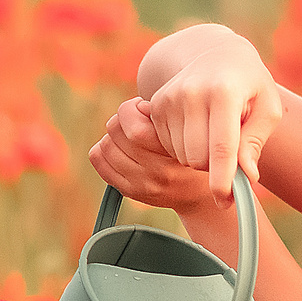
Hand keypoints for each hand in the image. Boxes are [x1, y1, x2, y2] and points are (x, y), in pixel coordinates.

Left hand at [89, 97, 224, 211]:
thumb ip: (165, 116)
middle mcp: (158, 174)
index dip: (131, 109)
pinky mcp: (130, 191)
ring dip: (113, 135)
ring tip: (129, 135)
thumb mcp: (189, 129)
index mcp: (175, 156)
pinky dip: (104, 148)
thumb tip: (137, 107)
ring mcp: (142, 185)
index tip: (143, 107)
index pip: (134, 130)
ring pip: (106, 146)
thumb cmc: (195, 150)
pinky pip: (99, 160)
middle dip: (122, 118)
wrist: (202, 193)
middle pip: (115, 132)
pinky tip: (120, 147)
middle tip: (135, 120)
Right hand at [144, 28, 285, 202]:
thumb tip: (248, 175)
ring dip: (200, 158)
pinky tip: (197, 130)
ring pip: (182, 156)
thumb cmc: (249, 86)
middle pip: (198, 158)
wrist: (214, 54)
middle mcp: (192, 93)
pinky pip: (168, 146)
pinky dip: (184, 148)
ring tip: (214, 135)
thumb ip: (256, 141)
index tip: (224, 200)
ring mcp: (169, 98)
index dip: (223, 179)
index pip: (222, 146)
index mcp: (224, 92)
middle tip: (230, 153)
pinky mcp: (155, 105)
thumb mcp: (267, 108)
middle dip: (215, 167)